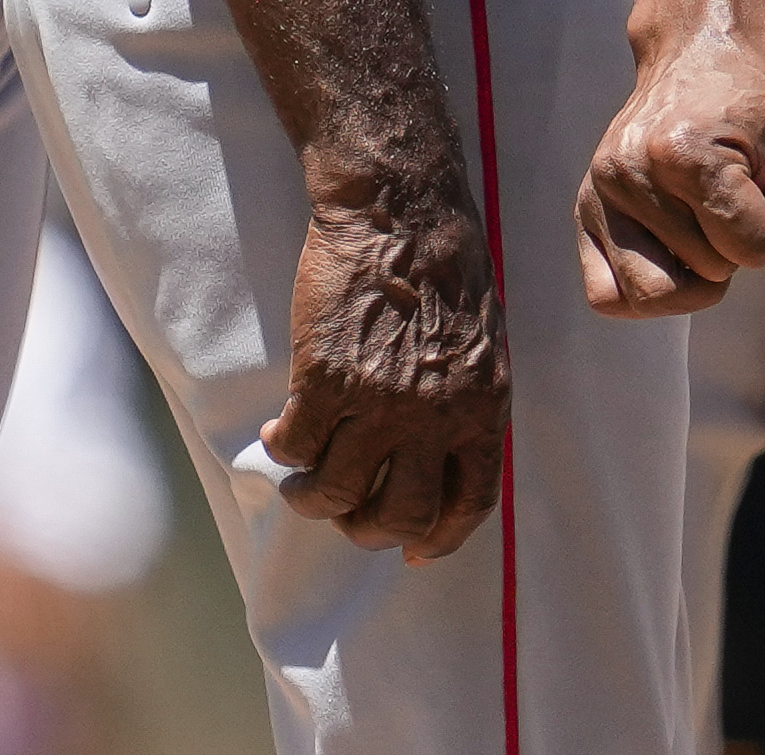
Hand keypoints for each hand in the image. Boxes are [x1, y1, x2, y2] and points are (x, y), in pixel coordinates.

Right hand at [263, 168, 507, 556]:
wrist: (402, 212)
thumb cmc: (448, 269)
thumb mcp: (484, 345)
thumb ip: (468, 405)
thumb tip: (447, 460)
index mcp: (483, 409)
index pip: (469, 504)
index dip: (439, 539)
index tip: (416, 551)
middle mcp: (434, 417)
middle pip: (399, 517)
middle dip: (368, 530)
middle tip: (349, 513)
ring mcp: (377, 402)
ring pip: (335, 494)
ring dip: (313, 500)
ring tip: (302, 484)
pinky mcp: (325, 379)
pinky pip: (296, 449)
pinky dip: (283, 453)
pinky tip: (281, 434)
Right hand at [577, 26, 764, 321]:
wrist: (701, 57)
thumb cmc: (761, 110)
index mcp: (685, 152)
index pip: (749, 253)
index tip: (764, 184)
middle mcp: (630, 172)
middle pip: (704, 277)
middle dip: (732, 250)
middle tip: (731, 196)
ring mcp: (599, 192)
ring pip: (652, 297)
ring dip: (691, 275)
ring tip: (701, 223)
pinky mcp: (584, 209)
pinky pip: (607, 295)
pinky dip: (644, 290)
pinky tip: (670, 250)